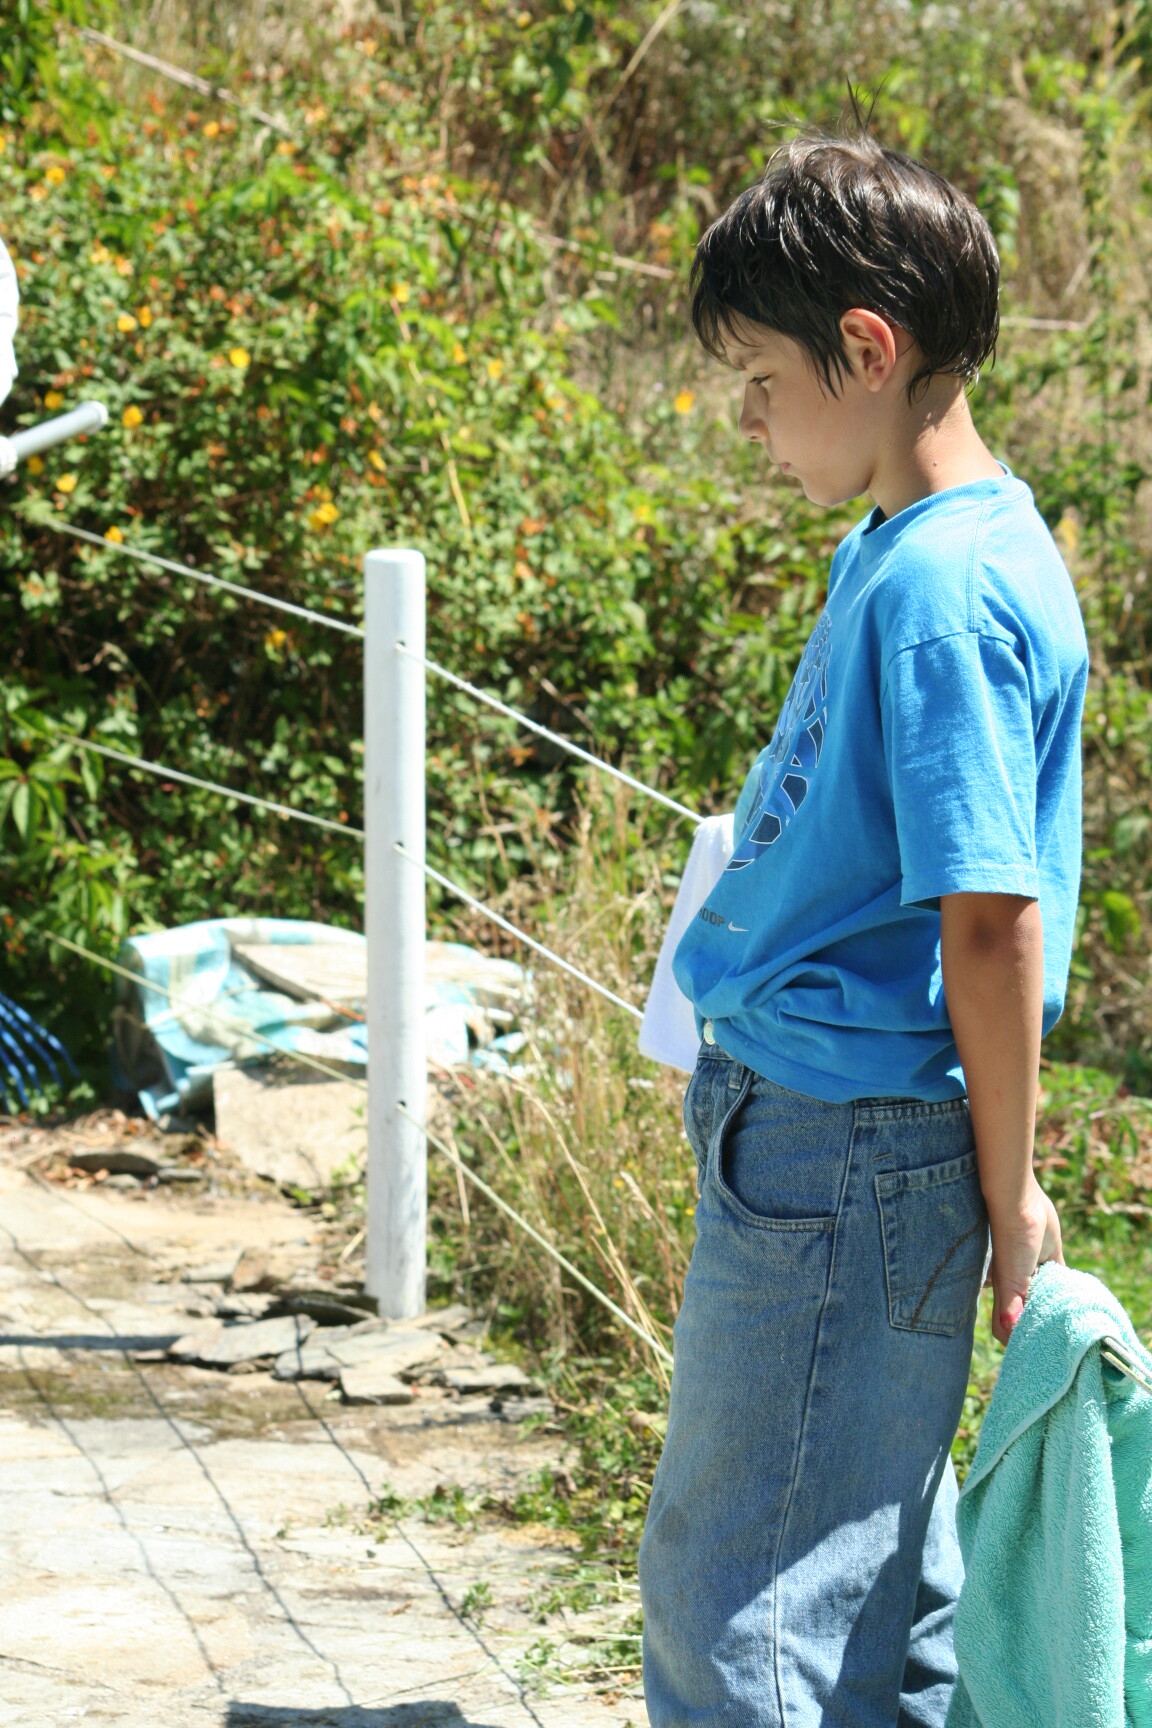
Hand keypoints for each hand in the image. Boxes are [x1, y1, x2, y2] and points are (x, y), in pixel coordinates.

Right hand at [986, 1178, 1063, 1345]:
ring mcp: (1034, 1272)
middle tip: (1056, 1340)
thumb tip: (1010, 1330)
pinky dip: (1067, 1287)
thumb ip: (1009, 1307)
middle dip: (1040, 1326)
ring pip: (1045, 1298)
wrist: (1021, 1204)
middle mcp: (1018, 1286)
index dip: (1016, 1340)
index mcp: (1005, 1295)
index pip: (1006, 1326)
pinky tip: (1076, 1296)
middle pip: (1028, 1315)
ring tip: (1068, 1322)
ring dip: (1055, 1307)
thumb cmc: (1009, 1241)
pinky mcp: (1050, 1257)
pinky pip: (1060, 1279)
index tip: (1034, 1352)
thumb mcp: (1010, 1278)